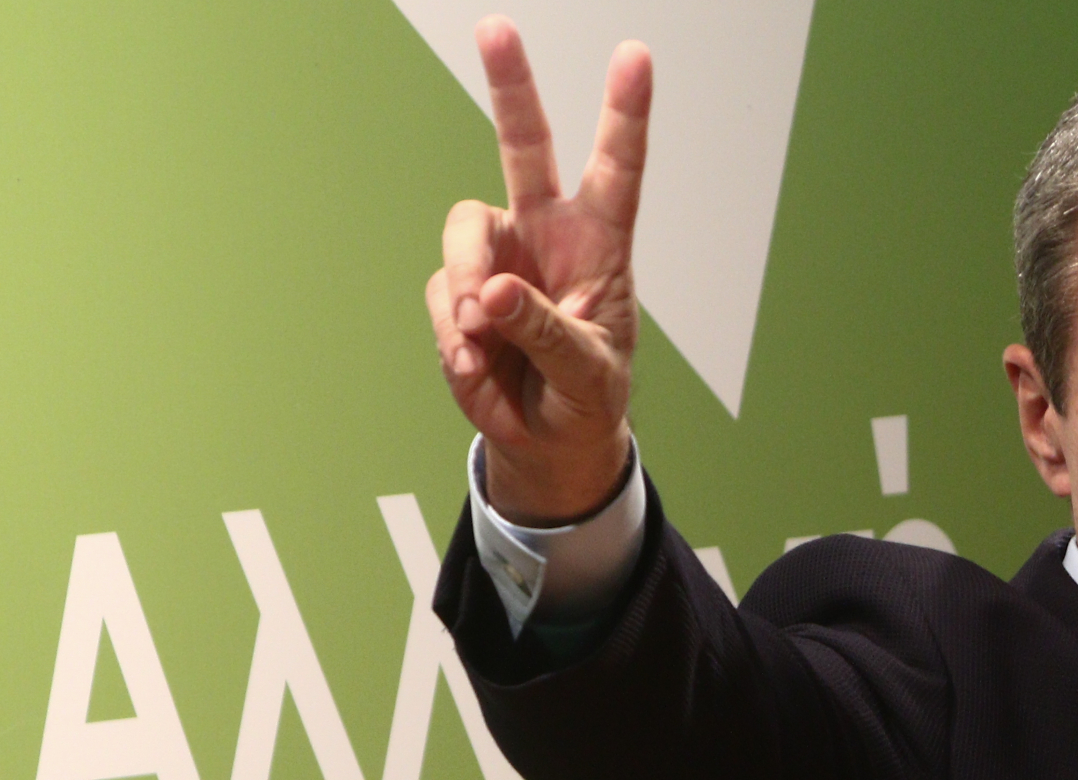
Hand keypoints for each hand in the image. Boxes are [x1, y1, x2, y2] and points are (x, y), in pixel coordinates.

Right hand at [427, 18, 651, 524]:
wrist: (549, 440)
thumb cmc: (586, 396)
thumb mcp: (586, 373)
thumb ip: (545, 332)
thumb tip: (489, 294)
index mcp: (599, 243)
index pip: (617, 169)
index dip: (625, 114)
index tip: (636, 56)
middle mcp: (544, 233)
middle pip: (524, 145)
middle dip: (510, 85)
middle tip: (495, 28)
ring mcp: (495, 259)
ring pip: (461, 239)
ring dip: (463, 297)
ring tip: (481, 351)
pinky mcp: (456, 293)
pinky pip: (441, 300)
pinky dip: (453, 342)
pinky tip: (476, 372)